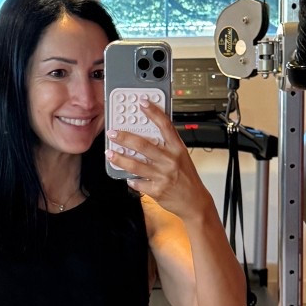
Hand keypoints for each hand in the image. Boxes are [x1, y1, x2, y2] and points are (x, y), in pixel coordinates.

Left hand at [108, 98, 210, 220]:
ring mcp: (163, 176)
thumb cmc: (188, 178)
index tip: (142, 103)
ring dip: (120, 158)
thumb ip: (168, 146)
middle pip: (143, 145)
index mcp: (178, 149)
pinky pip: (138, 183)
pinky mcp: (157, 190)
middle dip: (125, 138)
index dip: (153, 112)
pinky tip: (128, 177)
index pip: (165, 126)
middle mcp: (170, 161)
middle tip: (113, 133)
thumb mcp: (183, 157)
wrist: (195, 202)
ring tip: (110, 153)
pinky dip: (131, 180)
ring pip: (135, 165)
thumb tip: (148, 134)